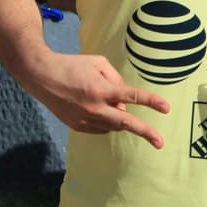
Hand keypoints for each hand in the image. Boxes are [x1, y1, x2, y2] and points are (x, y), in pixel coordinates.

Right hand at [30, 52, 169, 147]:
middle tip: (160, 143)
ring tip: (107, 100)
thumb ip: (117, 80)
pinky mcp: (77, 126)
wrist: (41, 76)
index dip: (151, 102)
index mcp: (101, 90)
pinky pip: (102, 128)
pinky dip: (107, 121)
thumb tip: (126, 102)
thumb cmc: (73, 65)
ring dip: (120, 117)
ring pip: (114, 125)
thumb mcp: (99, 63)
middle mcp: (94, 108)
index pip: (132, 97)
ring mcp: (85, 119)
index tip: (166, 108)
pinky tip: (98, 108)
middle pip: (126, 123)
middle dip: (146, 132)